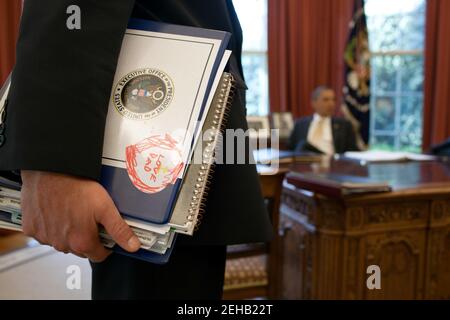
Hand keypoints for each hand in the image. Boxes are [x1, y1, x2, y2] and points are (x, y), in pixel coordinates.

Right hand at [21, 170, 140, 261]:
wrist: (50, 170)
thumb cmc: (76, 186)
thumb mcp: (106, 207)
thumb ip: (119, 229)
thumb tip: (133, 245)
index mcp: (81, 241)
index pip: (99, 256)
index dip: (106, 246)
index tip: (106, 235)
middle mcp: (62, 243)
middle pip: (80, 249)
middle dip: (87, 238)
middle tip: (89, 218)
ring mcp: (45, 237)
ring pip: (62, 243)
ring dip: (68, 233)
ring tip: (73, 212)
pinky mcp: (32, 228)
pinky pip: (45, 234)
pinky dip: (51, 227)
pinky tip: (57, 212)